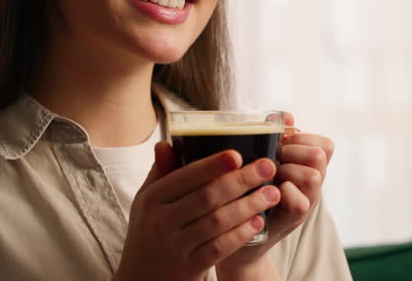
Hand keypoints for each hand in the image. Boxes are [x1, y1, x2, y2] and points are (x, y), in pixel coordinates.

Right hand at [114, 142, 281, 280]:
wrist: (140, 279)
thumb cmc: (147, 233)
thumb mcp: (145, 202)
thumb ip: (159, 174)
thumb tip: (166, 143)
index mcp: (152, 198)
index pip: (186, 176)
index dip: (213, 165)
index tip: (238, 154)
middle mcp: (161, 221)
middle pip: (207, 196)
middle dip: (241, 180)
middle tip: (268, 167)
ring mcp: (175, 246)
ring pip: (218, 221)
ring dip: (249, 205)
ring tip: (272, 193)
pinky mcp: (189, 268)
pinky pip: (220, 247)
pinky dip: (241, 233)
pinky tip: (258, 222)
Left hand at [216, 112, 334, 274]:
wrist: (237, 227)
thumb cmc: (250, 186)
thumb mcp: (262, 157)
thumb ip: (274, 136)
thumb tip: (286, 115)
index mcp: (308, 164)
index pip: (325, 143)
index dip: (302, 137)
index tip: (280, 142)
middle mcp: (314, 182)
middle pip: (320, 155)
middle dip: (292, 151)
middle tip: (272, 158)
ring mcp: (307, 201)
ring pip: (314, 176)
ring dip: (287, 170)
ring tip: (268, 174)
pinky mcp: (295, 218)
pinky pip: (300, 202)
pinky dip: (283, 193)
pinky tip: (268, 191)